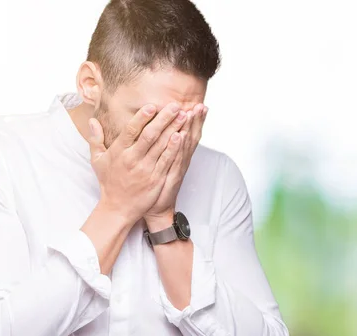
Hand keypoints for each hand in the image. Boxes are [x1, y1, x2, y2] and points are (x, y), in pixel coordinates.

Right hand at [86, 103, 188, 223]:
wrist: (118, 208)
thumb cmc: (109, 183)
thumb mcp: (97, 161)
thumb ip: (95, 139)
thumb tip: (92, 121)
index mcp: (119, 152)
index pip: (131, 131)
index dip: (142, 117)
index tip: (152, 106)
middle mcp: (132, 159)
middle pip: (149, 135)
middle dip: (164, 119)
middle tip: (175, 105)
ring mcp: (145, 170)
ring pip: (161, 146)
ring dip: (173, 129)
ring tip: (184, 116)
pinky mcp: (156, 179)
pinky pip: (167, 161)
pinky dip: (175, 148)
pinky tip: (182, 137)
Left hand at [145, 104, 207, 226]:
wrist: (156, 208)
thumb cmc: (155, 184)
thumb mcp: (160, 163)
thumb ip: (161, 146)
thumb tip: (164, 130)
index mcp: (178, 155)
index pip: (188, 134)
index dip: (195, 121)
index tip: (199, 104)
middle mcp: (181, 160)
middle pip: (191, 137)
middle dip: (196, 121)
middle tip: (201, 105)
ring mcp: (177, 168)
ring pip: (185, 146)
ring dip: (189, 129)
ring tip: (193, 113)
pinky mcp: (171, 177)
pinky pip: (175, 159)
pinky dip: (178, 147)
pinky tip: (180, 135)